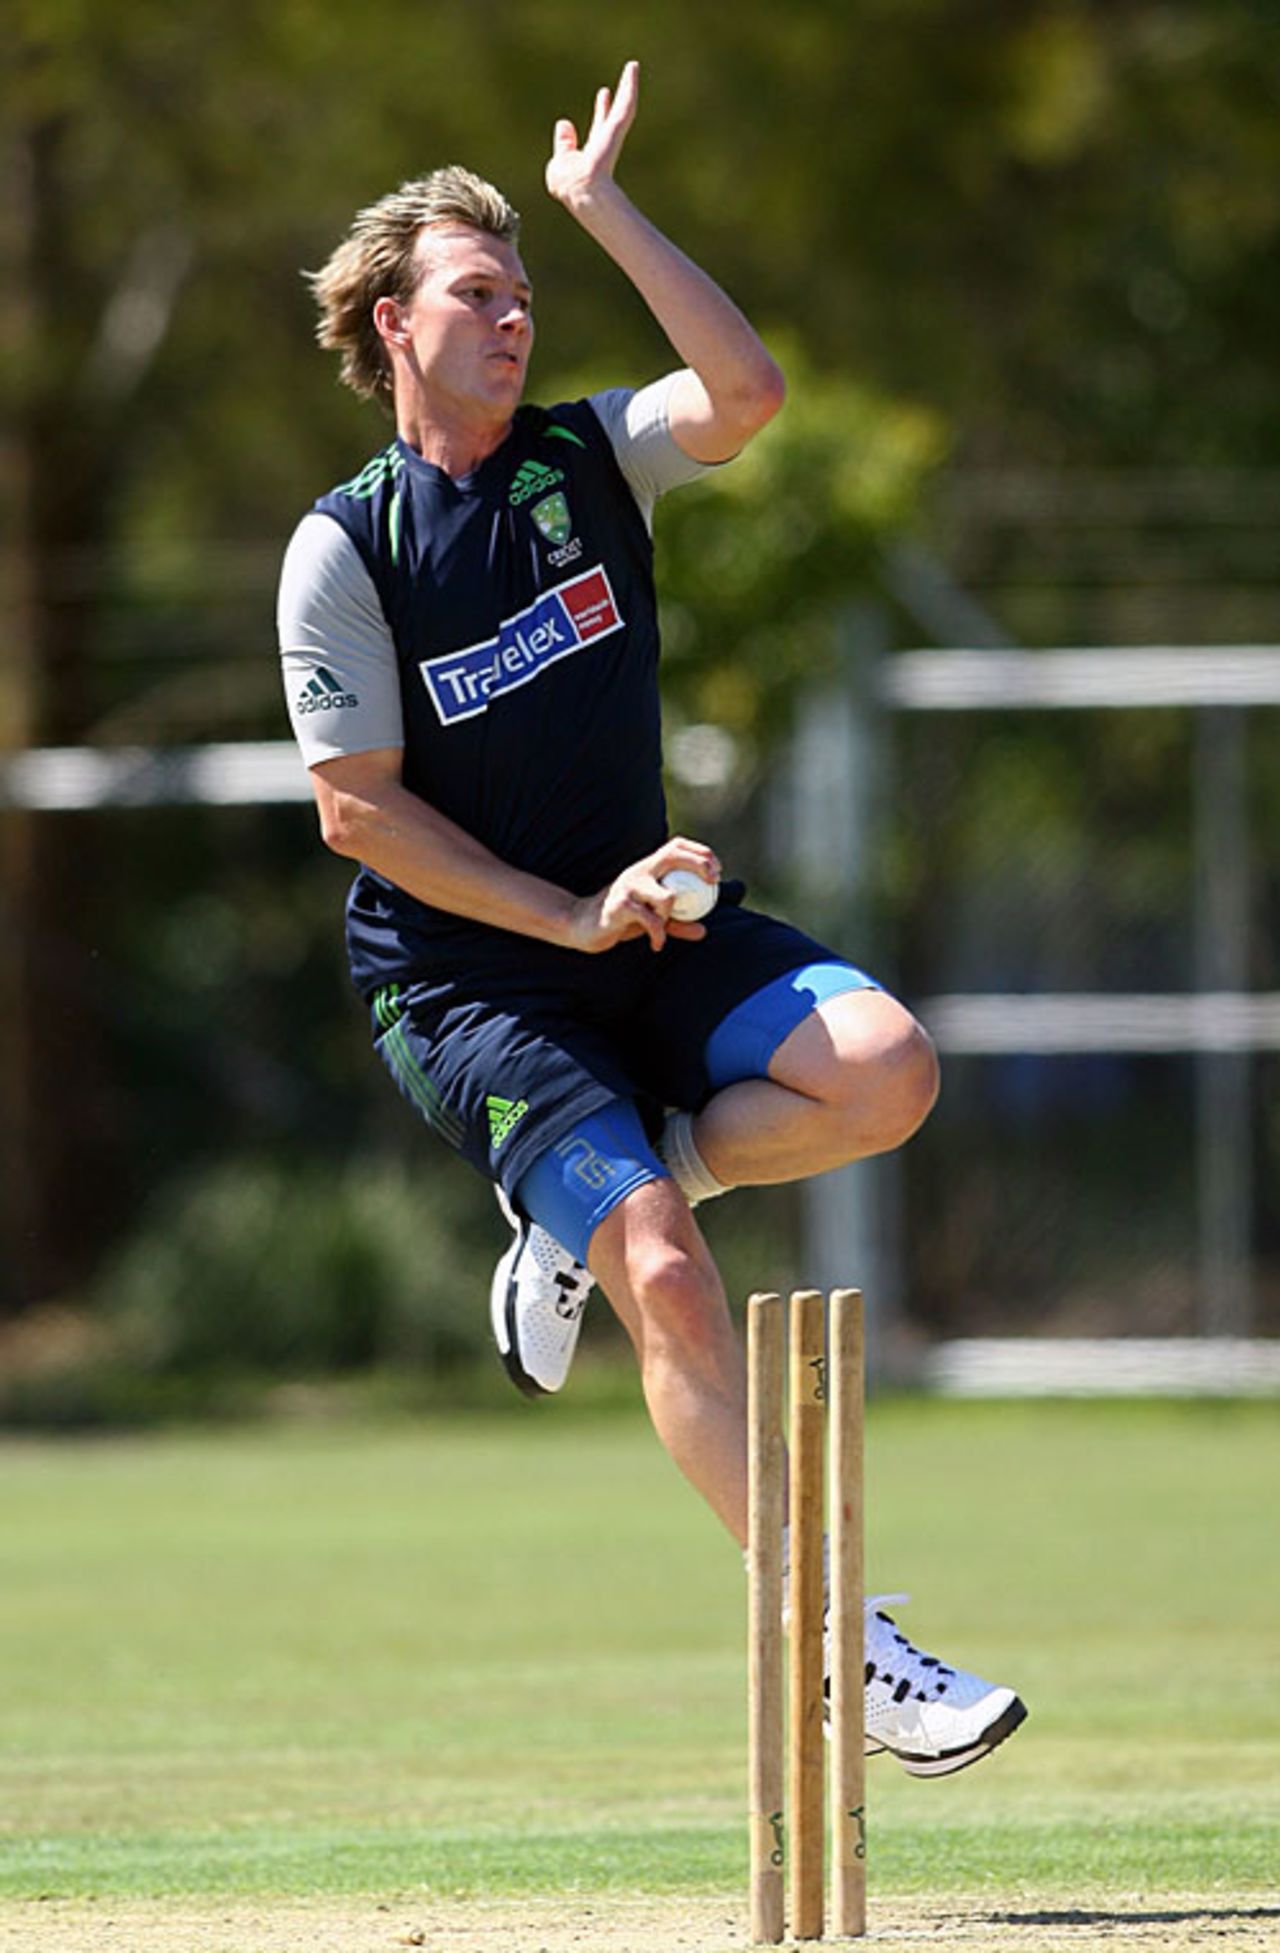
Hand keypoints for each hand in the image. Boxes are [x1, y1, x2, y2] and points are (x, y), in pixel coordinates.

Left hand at [545, 59, 639, 212]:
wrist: (583, 191)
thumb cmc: (568, 184)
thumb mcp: (561, 163)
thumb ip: (564, 145)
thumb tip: (563, 123)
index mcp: (590, 158)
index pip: (594, 134)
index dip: (597, 118)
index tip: (599, 100)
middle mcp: (604, 147)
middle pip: (609, 120)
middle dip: (608, 106)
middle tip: (608, 89)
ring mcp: (612, 137)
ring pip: (623, 109)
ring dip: (628, 87)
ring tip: (632, 67)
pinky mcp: (616, 129)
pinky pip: (625, 105)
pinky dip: (629, 85)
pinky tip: (632, 66)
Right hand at [566, 836, 721, 953]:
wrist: (583, 925)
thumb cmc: (620, 918)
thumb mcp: (652, 917)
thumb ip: (677, 922)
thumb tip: (703, 931)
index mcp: (647, 868)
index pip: (676, 846)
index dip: (700, 852)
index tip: (717, 870)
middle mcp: (639, 871)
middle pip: (673, 855)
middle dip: (698, 864)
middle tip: (712, 882)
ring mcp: (629, 887)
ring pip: (667, 897)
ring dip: (671, 916)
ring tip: (661, 929)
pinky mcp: (620, 906)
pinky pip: (651, 920)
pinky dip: (659, 935)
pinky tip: (656, 944)